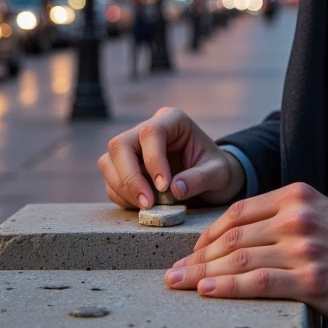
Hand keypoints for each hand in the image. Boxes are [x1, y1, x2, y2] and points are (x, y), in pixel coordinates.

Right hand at [98, 107, 244, 208]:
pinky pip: (111, 182)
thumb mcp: (218, 174)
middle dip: (130, 177)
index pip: (150, 132)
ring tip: (148, 207)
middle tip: (148, 203)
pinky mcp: (126, 169)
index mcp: (173, 120)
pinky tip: (143, 206)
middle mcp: (148, 130)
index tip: (164, 187)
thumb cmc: (217, 171)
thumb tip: (175, 189)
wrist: (212, 181)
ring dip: (123, 188)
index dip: (153, 160)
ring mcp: (133, 149)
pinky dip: (123, 197)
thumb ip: (200, 179)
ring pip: (108, 162)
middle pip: (120, 145)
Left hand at [164, 181, 327, 327]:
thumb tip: (236, 236)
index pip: (239, 212)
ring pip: (240, 258)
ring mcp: (303, 249)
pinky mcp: (310, 280)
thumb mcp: (317, 214)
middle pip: (233, 236)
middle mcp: (297, 218)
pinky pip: (258, 283)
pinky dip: (228, 286)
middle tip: (173, 272)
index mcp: (296, 197)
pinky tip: (207, 290)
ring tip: (178, 284)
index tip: (190, 252)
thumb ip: (282, 217)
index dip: (208, 234)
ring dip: (202, 273)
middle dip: (197, 256)